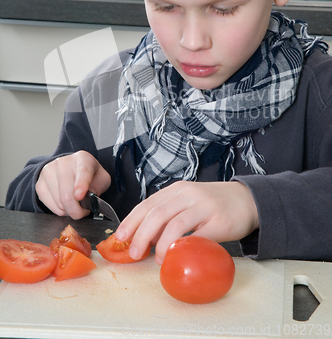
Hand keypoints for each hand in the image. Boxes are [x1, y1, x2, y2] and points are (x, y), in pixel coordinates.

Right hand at [35, 150, 110, 218]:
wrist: (70, 168)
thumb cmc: (89, 175)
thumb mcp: (101, 178)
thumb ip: (99, 187)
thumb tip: (88, 198)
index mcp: (82, 159)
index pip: (82, 172)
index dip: (81, 185)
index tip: (79, 196)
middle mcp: (63, 163)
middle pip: (67, 194)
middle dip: (76, 210)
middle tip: (83, 212)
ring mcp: (48, 172)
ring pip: (59, 203)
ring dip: (69, 210)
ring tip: (75, 203)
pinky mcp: (39, 183)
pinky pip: (50, 205)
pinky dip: (60, 210)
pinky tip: (65, 203)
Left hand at [115, 180, 258, 264]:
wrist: (247, 200)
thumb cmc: (213, 204)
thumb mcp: (187, 202)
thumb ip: (168, 215)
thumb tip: (145, 238)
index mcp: (177, 190)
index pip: (148, 204)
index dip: (132, 220)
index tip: (120, 236)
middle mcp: (188, 195)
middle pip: (157, 213)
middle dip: (141, 235)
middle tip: (134, 253)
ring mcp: (203, 206)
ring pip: (175, 224)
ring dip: (162, 244)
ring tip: (157, 259)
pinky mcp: (218, 222)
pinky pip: (198, 236)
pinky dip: (184, 247)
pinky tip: (178, 256)